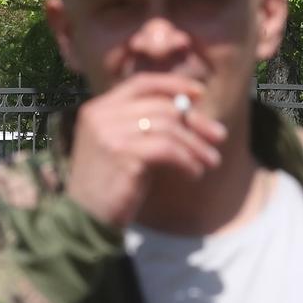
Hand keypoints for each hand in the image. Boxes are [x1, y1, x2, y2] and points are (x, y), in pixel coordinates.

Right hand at [64, 75, 226, 228]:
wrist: (84, 219)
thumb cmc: (110, 183)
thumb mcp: (121, 144)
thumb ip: (144, 123)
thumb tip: (191, 108)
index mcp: (99, 108)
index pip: (142, 83)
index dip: (174, 84)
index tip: (200, 93)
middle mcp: (102, 115)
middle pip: (161, 106)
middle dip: (196, 121)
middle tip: (219, 137)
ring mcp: (110, 134)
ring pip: (169, 128)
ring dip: (196, 145)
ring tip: (210, 161)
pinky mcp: (123, 155)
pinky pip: (167, 149)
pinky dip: (187, 160)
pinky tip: (194, 173)